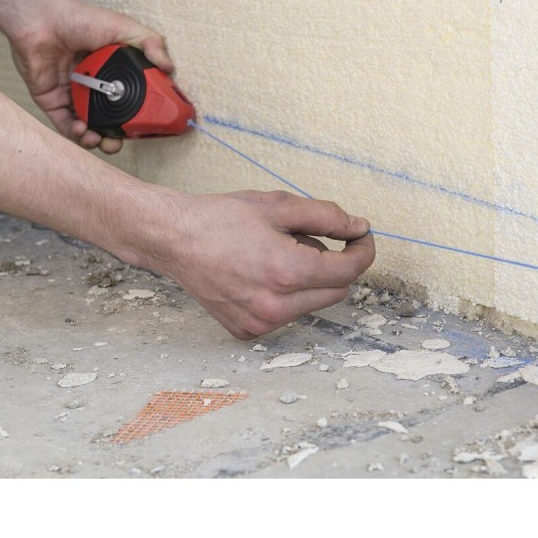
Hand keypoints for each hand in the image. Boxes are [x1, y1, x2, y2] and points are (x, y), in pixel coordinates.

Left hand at [9, 0, 173, 153]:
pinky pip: (65, 125)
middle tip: (123, 140)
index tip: (148, 125)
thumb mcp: (124, 27)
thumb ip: (150, 43)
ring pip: (88, 128)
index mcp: (112, 73)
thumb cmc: (79, 18)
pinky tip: (85, 131)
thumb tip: (169, 67)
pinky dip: (76, 134)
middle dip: (118, 136)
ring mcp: (73, 96)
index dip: (139, 116)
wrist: (41, 19)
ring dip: (97, 140)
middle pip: (110, 119)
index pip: (130, 100)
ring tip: (104, 140)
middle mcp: (94, 87)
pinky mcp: (52, 102)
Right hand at [148, 190, 375, 338]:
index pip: (349, 271)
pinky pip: (287, 315)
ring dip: (309, 280)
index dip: (363, 251)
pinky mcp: (247, 331)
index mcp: (287, 272)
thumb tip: (359, 228)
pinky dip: (286, 295)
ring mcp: (260, 323)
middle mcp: (276, 306)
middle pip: (337, 291)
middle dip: (334, 264)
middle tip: (307, 239)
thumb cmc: (221, 219)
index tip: (361, 238)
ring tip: (276, 255)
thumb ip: (327, 217)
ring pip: (313, 304)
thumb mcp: (279, 206)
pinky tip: (260, 274)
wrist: (174, 239)